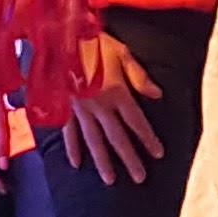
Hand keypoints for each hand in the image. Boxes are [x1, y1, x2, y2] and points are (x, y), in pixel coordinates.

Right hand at [54, 31, 165, 184]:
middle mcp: (99, 105)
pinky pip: (68, 132)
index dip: (148, 138)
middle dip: (129, 159)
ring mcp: (80, 109)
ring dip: (102, 161)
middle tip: (139, 178)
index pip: (136, 121)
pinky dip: (71, 148)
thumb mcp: (122, 52)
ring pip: (93, 140)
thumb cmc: (94, 41)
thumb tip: (158, 94)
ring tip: (110, 180)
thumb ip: (139, 76)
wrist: (59, 36)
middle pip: (117, 137)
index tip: (158, 154)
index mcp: (117, 92)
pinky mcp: (64, 107)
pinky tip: (76, 163)